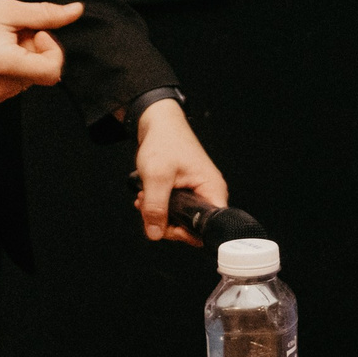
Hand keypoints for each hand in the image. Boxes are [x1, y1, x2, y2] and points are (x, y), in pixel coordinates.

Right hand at [0, 0, 83, 103]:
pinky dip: (13, 66)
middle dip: (35, 49)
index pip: (52, 71)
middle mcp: (0, 88)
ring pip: (30, 78)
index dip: (52, 49)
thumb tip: (76, 11)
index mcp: (4, 65)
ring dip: (24, 57)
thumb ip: (45, 14)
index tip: (36, 32)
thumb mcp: (6, 8)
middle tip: (11, 31)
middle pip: (42, 73)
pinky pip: (15, 83)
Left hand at [131, 98, 228, 243]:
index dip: (186, 233)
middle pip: (191, 226)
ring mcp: (197, 191)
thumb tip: (155, 233)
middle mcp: (208, 193)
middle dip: (166, 222)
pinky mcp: (186, 190)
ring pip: (180, 218)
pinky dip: (158, 206)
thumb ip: (155, 207)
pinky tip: (146, 196)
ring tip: (145, 198)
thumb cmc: (165, 142)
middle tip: (149, 209)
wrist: (158, 123)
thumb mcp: (156, 177)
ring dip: (159, 213)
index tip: (167, 226)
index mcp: (212, 190)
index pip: (207, 227)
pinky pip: (174, 208)